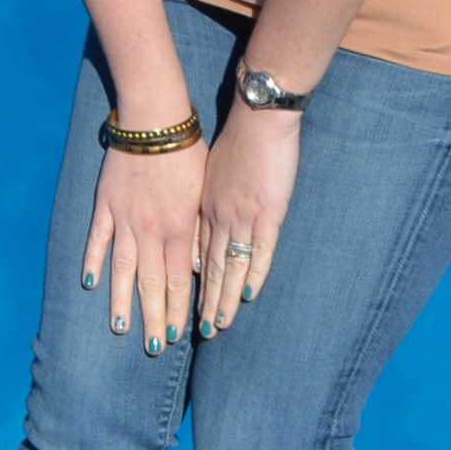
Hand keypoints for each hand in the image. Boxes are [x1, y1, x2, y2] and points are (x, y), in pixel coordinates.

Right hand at [83, 139, 206, 354]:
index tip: (180, 337)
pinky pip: (98, 238)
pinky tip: (92, 284)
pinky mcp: (105, 203)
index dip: (179, 311)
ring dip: (122, 302)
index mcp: (179, 229)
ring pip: (123, 269)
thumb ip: (198, 234)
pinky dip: (94, 262)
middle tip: (153, 348)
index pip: (180, 281)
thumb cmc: (189, 154)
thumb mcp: (203, 195)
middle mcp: (151, 230)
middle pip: (152, 284)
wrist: (156, 121)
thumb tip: (196, 271)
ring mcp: (125, 218)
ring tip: (122, 329)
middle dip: (154, 319)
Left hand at [196, 103, 299, 333]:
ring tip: (216, 328)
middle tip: (194, 332)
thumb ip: (210, 199)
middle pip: (207, 269)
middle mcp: (217, 216)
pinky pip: (259, 254)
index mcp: (204, 206)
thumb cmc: (239, 140)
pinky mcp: (267, 214)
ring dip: (221, 301)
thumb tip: (209, 221)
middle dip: (201, 303)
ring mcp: (242, 217)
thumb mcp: (213, 171)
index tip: (183, 306)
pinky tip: (246, 299)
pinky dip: (252, 278)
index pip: (195, 254)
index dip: (191, 283)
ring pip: (229, 268)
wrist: (257, 117)